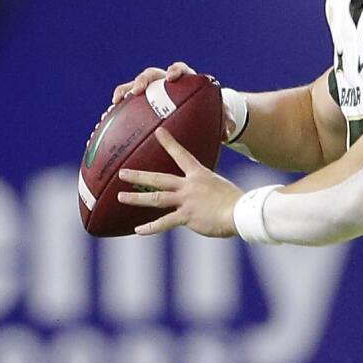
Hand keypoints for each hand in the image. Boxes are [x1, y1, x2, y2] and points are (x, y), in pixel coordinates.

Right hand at [111, 62, 238, 140]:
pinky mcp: (141, 100)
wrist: (200, 111)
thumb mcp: (220, 113)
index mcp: (186, 79)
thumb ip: (226, 119)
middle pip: (151, 74)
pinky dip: (118, 108)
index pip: (180, 68)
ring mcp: (152, 90)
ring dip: (124, 91)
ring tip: (115, 103)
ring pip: (134, 85)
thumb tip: (229, 131)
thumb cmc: (211, 109)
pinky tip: (107, 120)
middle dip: (143, 80)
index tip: (171, 77)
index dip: (175, 71)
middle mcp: (165, 81)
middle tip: (138, 90)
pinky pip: (127, 102)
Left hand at [117, 127, 243, 237]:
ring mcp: (187, 201)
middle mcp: (190, 185)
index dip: (169, 143)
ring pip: (156, 198)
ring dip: (137, 198)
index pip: (182, 155)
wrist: (241, 212)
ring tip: (122, 197)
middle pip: (159, 179)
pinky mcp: (187, 216)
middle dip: (139, 175)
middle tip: (122, 172)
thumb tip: (203, 197)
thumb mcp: (220, 187)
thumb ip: (207, 190)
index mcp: (199, 175)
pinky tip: (139, 230)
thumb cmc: (236, 201)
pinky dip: (151, 227)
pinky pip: (164, 222)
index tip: (159, 132)